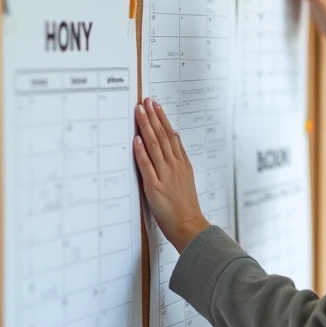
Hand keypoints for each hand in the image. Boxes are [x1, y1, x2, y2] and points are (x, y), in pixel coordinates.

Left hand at [133, 97, 210, 251]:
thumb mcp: (188, 176)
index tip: (156, 105)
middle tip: (147, 101)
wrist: (189, 225)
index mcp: (182, 163)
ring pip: (155, 146)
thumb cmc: (186, 205)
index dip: (163, 119)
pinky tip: (136, 139)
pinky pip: (147, 166)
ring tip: (140, 112)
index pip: (171, 136)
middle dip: (154, 116)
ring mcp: (165, 175)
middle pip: (163, 136)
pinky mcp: (154, 187)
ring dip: (146, 127)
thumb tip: (176, 138)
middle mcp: (174, 166)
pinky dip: (141, 152)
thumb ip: (181, 157)